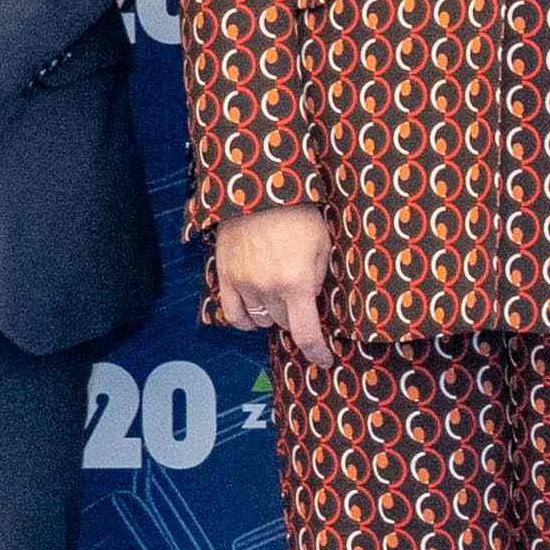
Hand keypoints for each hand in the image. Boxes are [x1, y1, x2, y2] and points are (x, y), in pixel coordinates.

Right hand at [206, 205, 338, 349]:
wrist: (258, 188)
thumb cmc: (298, 213)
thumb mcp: (323, 243)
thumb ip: (318, 277)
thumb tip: (310, 299)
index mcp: (297, 282)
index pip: (306, 334)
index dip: (317, 352)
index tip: (324, 361)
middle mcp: (268, 289)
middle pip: (285, 324)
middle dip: (298, 318)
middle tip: (302, 302)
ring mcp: (243, 284)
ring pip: (261, 320)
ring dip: (274, 316)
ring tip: (280, 299)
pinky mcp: (225, 276)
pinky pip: (232, 313)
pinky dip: (245, 320)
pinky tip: (254, 317)